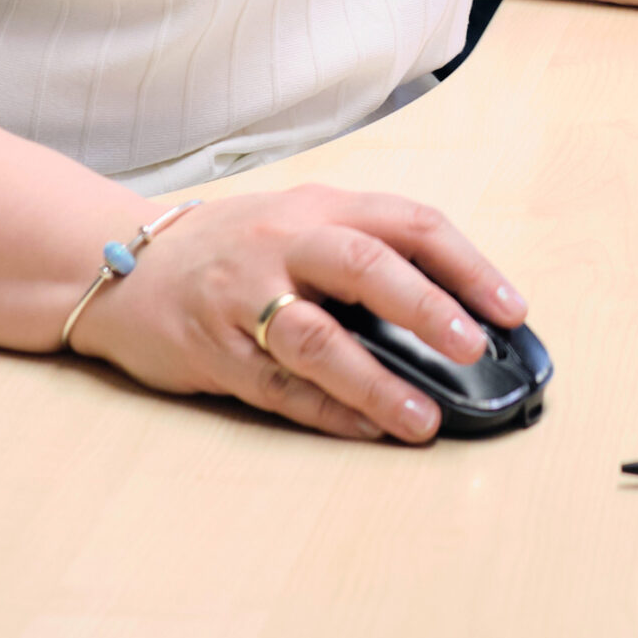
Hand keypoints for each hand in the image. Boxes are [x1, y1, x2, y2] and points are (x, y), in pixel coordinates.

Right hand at [71, 183, 524, 444]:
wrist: (126, 262)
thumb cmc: (236, 246)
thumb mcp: (302, 223)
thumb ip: (366, 251)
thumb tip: (453, 310)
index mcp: (322, 207)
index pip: (410, 224)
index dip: (467, 265)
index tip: (511, 308)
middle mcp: (287, 243)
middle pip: (366, 267)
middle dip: (425, 307)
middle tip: (472, 347)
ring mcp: (247, 297)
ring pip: (319, 338)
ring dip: (376, 382)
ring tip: (422, 418)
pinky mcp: (217, 350)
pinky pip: (279, 386)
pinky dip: (328, 412)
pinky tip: (366, 431)